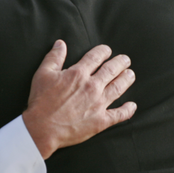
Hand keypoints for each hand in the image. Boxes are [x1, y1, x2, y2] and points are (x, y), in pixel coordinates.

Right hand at [22, 40, 136, 158]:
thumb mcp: (43, 74)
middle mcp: (92, 87)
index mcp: (78, 74)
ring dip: (127, 79)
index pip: (96, 57)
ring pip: (119, 88)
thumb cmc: (41, 101)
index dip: (103, 51)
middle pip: (111, 70)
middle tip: (126, 60)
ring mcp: (98, 104)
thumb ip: (54, 57)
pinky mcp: (101, 121)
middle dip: (120, 63)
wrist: (42, 128)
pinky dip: (128, 110)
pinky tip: (132, 105)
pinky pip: (119, 114)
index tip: (107, 50)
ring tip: (131, 74)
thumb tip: (60, 43)